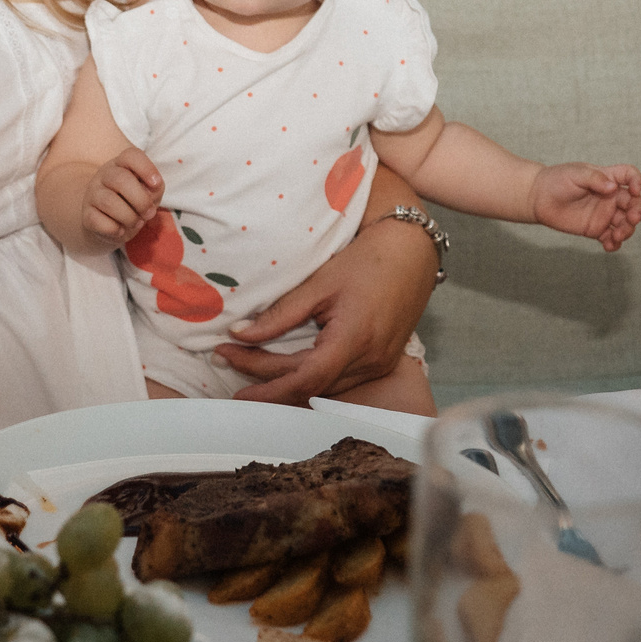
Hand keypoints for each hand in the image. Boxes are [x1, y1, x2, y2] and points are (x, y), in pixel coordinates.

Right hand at [84, 150, 163, 246]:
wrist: (112, 221)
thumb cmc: (135, 201)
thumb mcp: (150, 192)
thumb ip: (154, 189)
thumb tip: (149, 194)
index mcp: (122, 164)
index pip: (131, 156)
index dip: (146, 168)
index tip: (156, 184)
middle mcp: (104, 175)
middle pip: (120, 179)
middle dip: (141, 200)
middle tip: (149, 213)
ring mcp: (93, 194)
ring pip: (109, 202)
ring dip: (130, 217)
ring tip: (136, 222)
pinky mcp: (87, 215)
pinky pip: (97, 221)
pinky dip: (114, 229)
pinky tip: (120, 230)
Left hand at [214, 212, 432, 403]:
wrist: (412, 252)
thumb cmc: (367, 260)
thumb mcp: (319, 284)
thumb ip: (280, 314)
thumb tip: (240, 333)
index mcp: (354, 340)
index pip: (304, 379)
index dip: (267, 387)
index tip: (235, 382)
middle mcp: (370, 361)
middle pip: (310, 387)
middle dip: (267, 381)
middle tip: (228, 362)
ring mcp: (379, 365)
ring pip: (325, 389)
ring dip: (287, 383)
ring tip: (250, 369)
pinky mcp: (381, 362)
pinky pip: (340, 382)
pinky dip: (310, 379)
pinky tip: (287, 371)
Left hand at [531, 162, 640, 251]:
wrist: (538, 198)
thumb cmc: (557, 180)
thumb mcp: (575, 174)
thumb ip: (595, 179)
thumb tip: (613, 187)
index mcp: (608, 178)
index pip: (630, 176)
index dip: (637, 181)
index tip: (635, 190)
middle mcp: (610, 197)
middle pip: (634, 203)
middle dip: (638, 211)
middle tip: (632, 218)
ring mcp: (604, 214)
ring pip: (625, 223)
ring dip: (627, 230)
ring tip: (617, 236)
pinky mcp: (595, 229)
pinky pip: (610, 238)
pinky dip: (614, 244)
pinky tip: (609, 246)